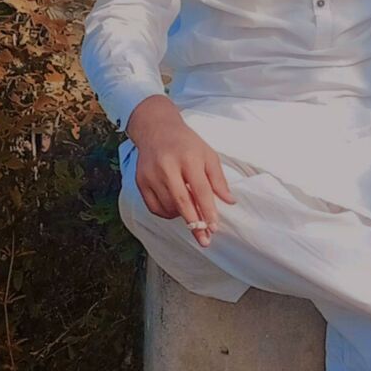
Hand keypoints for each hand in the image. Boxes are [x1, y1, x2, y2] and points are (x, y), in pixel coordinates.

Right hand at [126, 95, 236, 247]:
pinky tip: (176, 210)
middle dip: (195, 223)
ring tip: (192, 218)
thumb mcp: (208, 155)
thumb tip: (229, 201)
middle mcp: (167, 166)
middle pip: (182, 201)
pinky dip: (167, 213)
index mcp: (188, 157)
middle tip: (204, 240)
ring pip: (168, 206)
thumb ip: (218, 179)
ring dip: (182, 217)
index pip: (200, 189)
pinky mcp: (140, 181)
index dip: (208, 210)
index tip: (214, 227)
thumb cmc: (187, 143)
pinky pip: (154, 207)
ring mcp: (151, 174)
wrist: (156, 130)